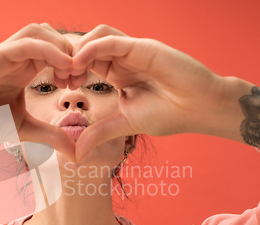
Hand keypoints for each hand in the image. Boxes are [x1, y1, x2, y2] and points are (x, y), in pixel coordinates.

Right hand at [0, 23, 76, 161]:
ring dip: (61, 47)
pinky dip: (49, 50)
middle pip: (51, 35)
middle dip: (71, 52)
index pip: (55, 49)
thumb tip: (76, 151)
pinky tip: (62, 68)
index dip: (73, 61)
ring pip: (39, 31)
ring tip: (69, 73)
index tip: (80, 83)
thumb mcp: (23, 130)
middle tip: (78, 78)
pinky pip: (25, 44)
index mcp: (22, 69)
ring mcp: (1, 55)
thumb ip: (50, 135)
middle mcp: (13, 58)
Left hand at [69, 25, 226, 161]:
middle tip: (59, 78)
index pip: (86, 60)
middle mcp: (124, 58)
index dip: (69, 69)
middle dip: (68, 57)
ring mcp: (133, 50)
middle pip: (87, 44)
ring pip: (97, 36)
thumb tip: (76, 153)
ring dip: (77, 50)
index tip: (60, 86)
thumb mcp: (124, 124)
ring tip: (69, 72)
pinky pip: (110, 40)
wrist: (201, 109)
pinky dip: (91, 49)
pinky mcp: (143, 47)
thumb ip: (99, 133)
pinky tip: (79, 65)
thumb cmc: (170, 114)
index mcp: (118, 72)